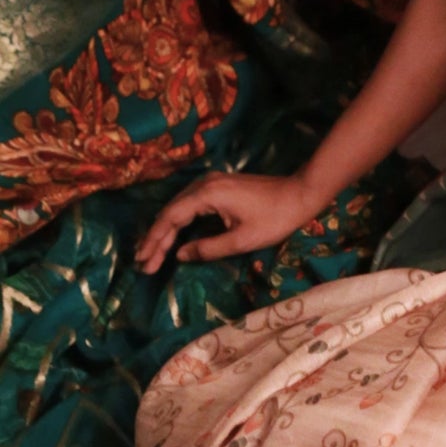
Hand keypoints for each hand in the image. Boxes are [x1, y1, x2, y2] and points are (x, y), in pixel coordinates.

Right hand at [135, 170, 326, 273]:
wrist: (301, 193)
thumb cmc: (275, 218)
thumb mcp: (242, 240)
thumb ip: (208, 248)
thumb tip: (180, 255)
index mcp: (207, 194)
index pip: (170, 218)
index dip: (155, 241)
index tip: (144, 261)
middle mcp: (204, 184)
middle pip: (171, 212)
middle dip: (156, 239)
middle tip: (143, 263)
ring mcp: (212, 183)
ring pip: (179, 208)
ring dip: (166, 231)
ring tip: (152, 254)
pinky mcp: (219, 187)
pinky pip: (190, 205)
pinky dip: (180, 222)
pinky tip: (173, 237)